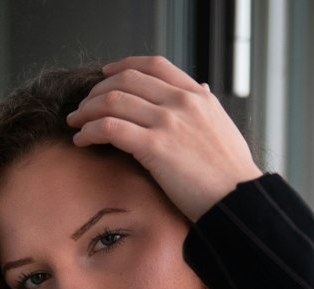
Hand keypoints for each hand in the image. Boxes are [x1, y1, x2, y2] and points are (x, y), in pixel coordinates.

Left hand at [65, 55, 263, 222]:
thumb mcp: (222, 126)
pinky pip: (110, 128)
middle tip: (83, 107)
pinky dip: (90, 131)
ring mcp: (168, 121)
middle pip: (127, 80)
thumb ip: (206, 106)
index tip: (104, 75)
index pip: (153, 66)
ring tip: (76, 123)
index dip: (123, 66)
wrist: (237, 199)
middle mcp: (181, 101)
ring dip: (87, 111)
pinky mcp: (155, 147)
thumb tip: (202, 89)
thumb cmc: (230, 173)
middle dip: (97, 91)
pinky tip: (81, 141)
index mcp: (196, 95)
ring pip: (113, 101)